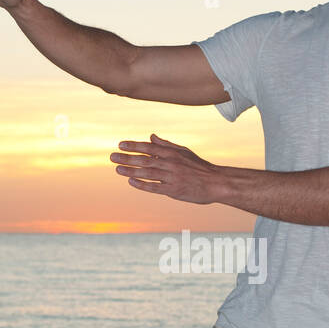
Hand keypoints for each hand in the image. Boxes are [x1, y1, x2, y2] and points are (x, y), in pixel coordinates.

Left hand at [110, 134, 224, 203]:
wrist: (216, 182)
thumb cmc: (199, 167)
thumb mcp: (184, 152)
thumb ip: (166, 145)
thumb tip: (151, 136)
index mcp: (172, 153)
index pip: (149, 148)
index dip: (134, 146)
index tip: (120, 144)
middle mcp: (170, 164)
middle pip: (145, 159)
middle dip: (127, 157)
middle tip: (112, 157)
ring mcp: (172, 177)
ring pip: (147, 172)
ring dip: (131, 170)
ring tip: (117, 168)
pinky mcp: (174, 190)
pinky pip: (154, 187)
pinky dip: (142, 184)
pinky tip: (131, 181)